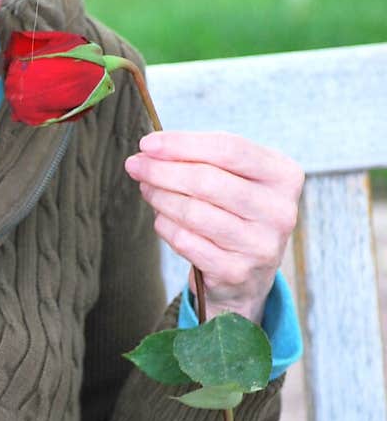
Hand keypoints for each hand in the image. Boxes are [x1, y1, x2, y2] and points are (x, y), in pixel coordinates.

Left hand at [125, 130, 304, 323]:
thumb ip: (204, 159)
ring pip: (193, 212)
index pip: (230, 149)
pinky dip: (166, 226)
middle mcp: (280, 211)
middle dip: (163, 170)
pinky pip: (186, 241)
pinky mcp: (236, 272)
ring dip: (160, 197)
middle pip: (207, 180)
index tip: (147, 144)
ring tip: (147, 189)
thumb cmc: (236, 214)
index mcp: (284, 176)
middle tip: (136, 166)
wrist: (249, 276)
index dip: (183, 143)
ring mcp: (260, 245)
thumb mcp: (236, 180)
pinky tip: (161, 218)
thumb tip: (151, 150)